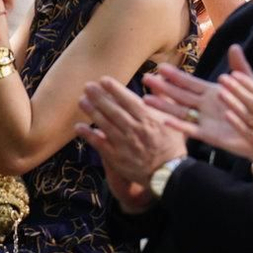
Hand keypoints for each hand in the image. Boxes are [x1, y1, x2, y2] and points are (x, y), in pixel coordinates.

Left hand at [74, 76, 187, 213]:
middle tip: (87, 86)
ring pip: (105, 125)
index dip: (115, 90)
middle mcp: (135, 130)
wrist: (169, 174)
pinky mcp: (117, 158)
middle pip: (114, 111)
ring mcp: (125, 145)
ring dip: (92, 112)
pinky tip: (79, 127)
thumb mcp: (173, 120)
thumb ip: (163, 99)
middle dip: (99, 97)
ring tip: (81, 101)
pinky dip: (89, 135)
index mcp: (149, 119)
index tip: (103, 79)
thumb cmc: (172, 145)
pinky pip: (100, 145)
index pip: (129, 101)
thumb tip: (156, 79)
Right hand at [142, 61, 252, 160]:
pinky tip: (164, 121)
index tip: (160, 67)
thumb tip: (234, 47)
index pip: (190, 82)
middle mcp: (205, 106)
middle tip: (145, 79)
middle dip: (162, 87)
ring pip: (180, 112)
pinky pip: (191, 130)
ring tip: (146, 100)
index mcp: (213, 92)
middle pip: (179, 95)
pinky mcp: (210, 136)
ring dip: (163, 106)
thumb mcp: (250, 85)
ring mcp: (206, 121)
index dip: (175, 76)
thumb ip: (240, 68)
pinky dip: (178, 126)